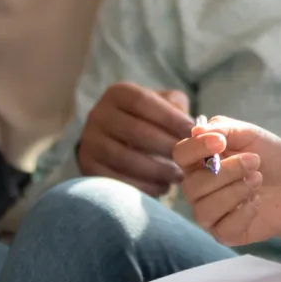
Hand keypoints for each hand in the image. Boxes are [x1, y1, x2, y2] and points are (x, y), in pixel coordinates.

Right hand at [76, 82, 192, 195]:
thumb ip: (176, 107)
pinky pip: (116, 180)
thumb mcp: (161, 103)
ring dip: (157, 170)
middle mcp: (98, 114)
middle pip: (135, 131)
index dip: (169, 117)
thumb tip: (193, 126)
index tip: (192, 132)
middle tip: (189, 159)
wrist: (113, 139)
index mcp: (118, 94)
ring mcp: (89, 142)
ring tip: (178, 176)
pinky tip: (162, 188)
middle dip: (166, 146)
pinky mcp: (87, 168)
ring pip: (125, 158)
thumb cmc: (148, 119)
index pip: (143, 101)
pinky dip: (143, 186)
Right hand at [174, 116, 280, 245]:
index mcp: (201, 160)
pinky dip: (244, 212)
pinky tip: (257, 202)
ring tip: (258, 180)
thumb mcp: (251, 135)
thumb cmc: (271, 158)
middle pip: (191, 185)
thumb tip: (196, 130)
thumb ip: (224, 129)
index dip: (196, 148)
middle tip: (255, 162)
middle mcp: (199, 188)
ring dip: (236, 192)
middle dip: (227, 172)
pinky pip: (222, 228)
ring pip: (204, 209)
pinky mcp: (224, 233)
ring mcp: (210, 213)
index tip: (220, 142)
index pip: (181, 155)